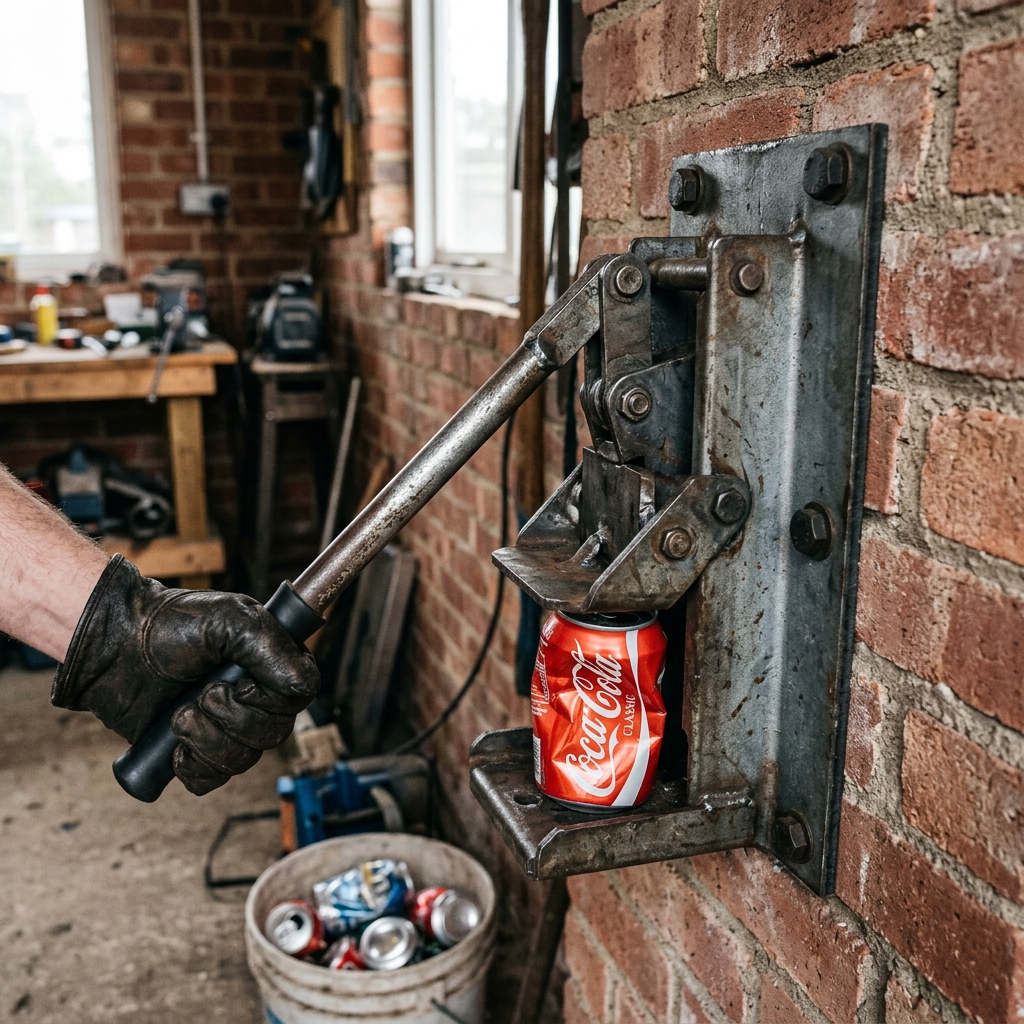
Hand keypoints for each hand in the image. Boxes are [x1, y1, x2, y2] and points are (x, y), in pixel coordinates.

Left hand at [52, 555, 319, 794]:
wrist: (114, 646)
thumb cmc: (170, 624)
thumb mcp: (230, 620)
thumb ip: (271, 647)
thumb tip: (301, 685)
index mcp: (270, 662)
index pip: (301, 695)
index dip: (274, 699)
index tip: (241, 684)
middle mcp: (253, 696)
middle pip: (275, 734)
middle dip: (235, 720)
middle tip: (203, 695)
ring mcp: (224, 725)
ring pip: (243, 759)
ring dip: (209, 740)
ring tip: (180, 715)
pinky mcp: (194, 749)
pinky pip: (211, 779)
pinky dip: (193, 767)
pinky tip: (175, 746)